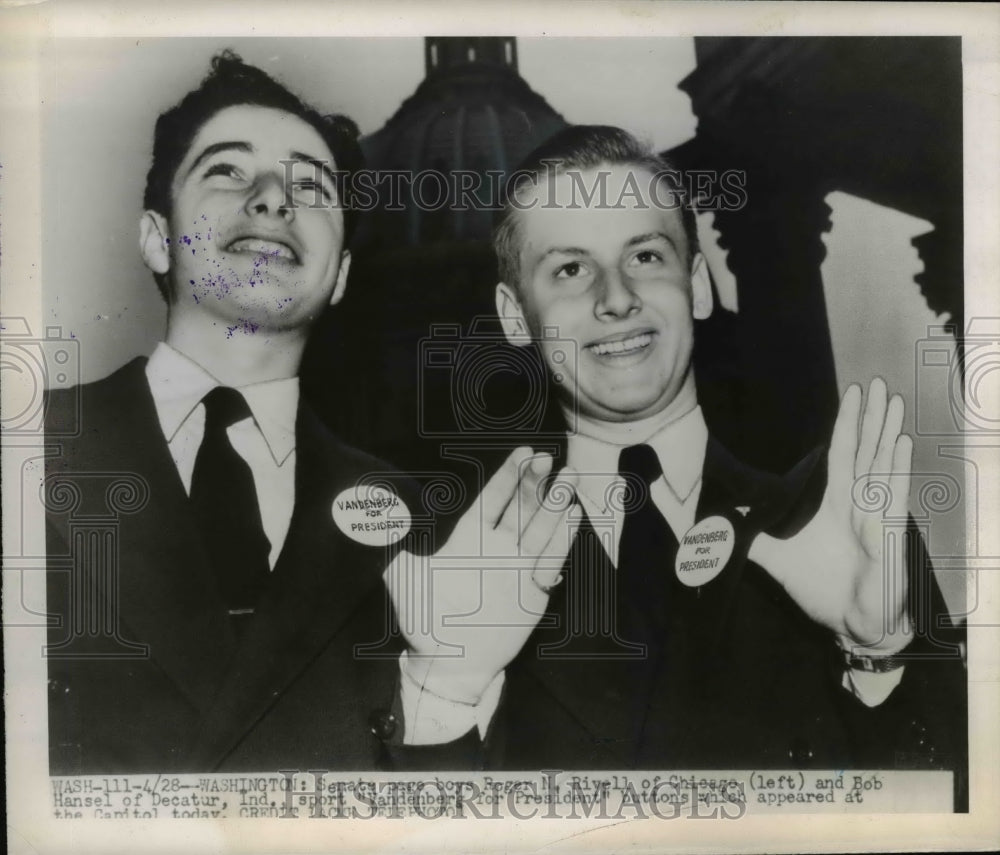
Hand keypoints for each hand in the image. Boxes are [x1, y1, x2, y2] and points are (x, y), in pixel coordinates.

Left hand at [385, 447, 580, 703]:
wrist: (452, 663)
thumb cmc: (427, 624)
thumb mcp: (406, 585)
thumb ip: (396, 555)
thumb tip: (380, 527)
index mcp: (469, 539)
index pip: (493, 499)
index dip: (509, 475)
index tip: (525, 452)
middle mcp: (497, 547)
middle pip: (521, 506)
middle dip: (535, 482)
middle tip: (549, 459)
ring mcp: (518, 566)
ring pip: (541, 527)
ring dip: (556, 503)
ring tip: (570, 477)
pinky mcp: (535, 589)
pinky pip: (553, 558)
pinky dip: (564, 537)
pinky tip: (574, 515)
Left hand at [749, 378, 912, 653]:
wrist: (848, 624)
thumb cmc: (818, 587)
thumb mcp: (771, 554)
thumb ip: (739, 533)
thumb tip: (699, 518)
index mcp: (832, 502)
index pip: (838, 454)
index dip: (844, 425)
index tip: (848, 394)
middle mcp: (857, 502)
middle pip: (863, 450)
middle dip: (870, 417)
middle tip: (875, 382)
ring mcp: (875, 515)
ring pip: (881, 464)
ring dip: (887, 431)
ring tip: (893, 399)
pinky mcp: (887, 533)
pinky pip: (893, 495)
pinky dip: (898, 467)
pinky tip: (903, 441)